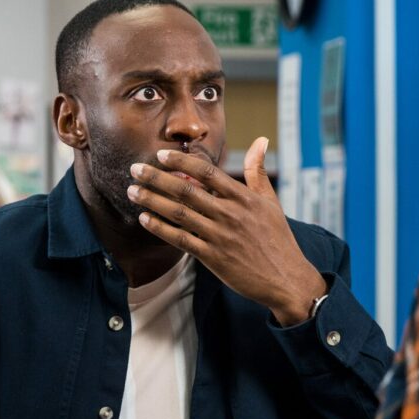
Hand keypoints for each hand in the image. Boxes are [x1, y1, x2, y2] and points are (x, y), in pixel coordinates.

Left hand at [129, 137, 326, 325]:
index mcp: (243, 198)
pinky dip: (160, 228)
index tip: (161, 155)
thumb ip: (257, 171)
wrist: (286, 279)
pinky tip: (145, 219)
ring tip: (133, 191)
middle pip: (186, 189)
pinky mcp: (213, 258)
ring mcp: (219, 236)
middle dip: (156, 178)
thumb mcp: (271, 202)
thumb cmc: (278, 239)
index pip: (206, 171)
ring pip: (178, 213)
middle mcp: (229, 214)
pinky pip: (180, 240)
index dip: (181, 160)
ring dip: (152, 200)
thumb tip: (260, 140)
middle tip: (135, 169)